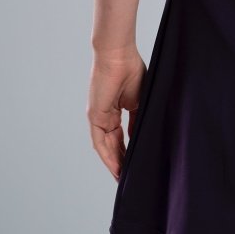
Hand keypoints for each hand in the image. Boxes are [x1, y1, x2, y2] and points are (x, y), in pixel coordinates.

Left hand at [87, 47, 146, 180]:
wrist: (119, 55)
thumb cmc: (131, 69)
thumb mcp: (139, 100)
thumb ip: (138, 120)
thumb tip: (140, 138)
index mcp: (115, 110)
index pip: (122, 136)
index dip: (129, 150)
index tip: (137, 163)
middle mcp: (104, 115)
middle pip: (113, 145)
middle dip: (121, 161)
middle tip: (130, 177)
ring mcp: (98, 116)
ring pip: (106, 146)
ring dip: (114, 163)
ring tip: (124, 178)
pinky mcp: (95, 116)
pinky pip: (100, 141)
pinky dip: (108, 156)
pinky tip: (116, 168)